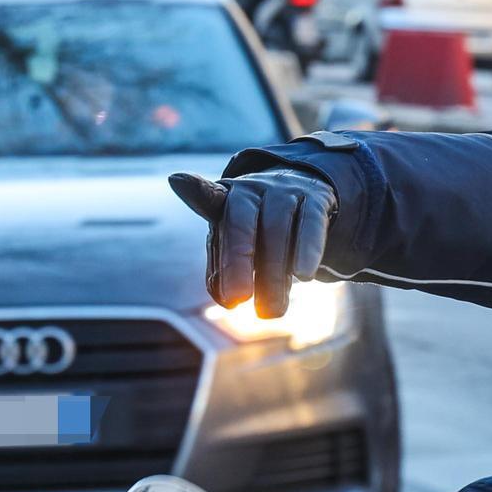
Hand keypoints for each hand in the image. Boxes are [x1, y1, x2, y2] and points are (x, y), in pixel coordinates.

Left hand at [168, 169, 335, 318]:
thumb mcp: (235, 245)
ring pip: (276, 229)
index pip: (207, 196)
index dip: (196, 190)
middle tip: (237, 300)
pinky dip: (307, 249)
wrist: (304, 194)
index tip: (177, 180)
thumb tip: (227, 299)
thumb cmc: (258, 229)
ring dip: (274, 274)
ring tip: (270, 312)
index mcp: (225, 199)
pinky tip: (303, 275)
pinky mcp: (315, 198)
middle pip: (240, 223)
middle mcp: (252, 190)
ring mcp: (284, 191)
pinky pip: (310, 223)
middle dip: (237, 262)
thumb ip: (222, 271)